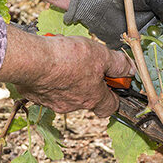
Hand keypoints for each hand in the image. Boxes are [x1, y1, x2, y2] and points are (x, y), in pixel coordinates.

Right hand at [0, 27, 134, 116]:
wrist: (32, 60)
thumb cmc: (67, 58)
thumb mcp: (101, 54)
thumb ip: (117, 63)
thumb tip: (130, 69)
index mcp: (92, 98)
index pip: (110, 107)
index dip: (114, 94)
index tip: (113, 79)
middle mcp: (73, 105)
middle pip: (87, 97)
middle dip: (88, 81)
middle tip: (85, 62)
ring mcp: (52, 102)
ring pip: (65, 91)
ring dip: (67, 77)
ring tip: (64, 57)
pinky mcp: (35, 95)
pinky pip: (46, 87)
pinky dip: (49, 77)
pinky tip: (47, 62)